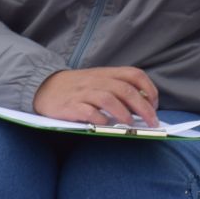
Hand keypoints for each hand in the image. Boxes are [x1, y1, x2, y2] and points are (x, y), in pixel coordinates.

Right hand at [33, 66, 159, 127]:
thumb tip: (142, 107)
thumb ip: (117, 89)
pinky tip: (105, 125)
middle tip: (152, 122)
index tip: (155, 105)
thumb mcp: (99, 81)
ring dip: (123, 113)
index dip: (149, 89)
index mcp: (107, 73)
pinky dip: (99, 119)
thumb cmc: (78, 87)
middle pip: (126, 90)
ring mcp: (83, 93)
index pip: (134, 74)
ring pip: (109, 99)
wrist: (44, 86)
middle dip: (143, 107)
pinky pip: (88, 112)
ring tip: (130, 125)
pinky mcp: (70, 106)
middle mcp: (97, 80)